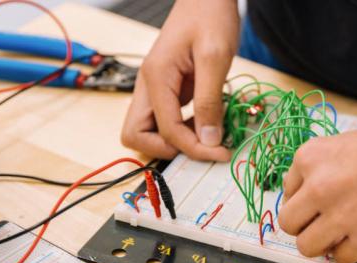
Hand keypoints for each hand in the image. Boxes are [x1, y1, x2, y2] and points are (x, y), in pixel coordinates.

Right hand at [121, 0, 238, 160]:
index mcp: (155, 77)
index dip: (193, 148)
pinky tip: (205, 123)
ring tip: (207, 136)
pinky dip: (181, 130)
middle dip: (167, 149)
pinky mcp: (166, 90)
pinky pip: (164, 120)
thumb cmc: (209, 16)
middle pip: (136, 136)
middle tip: (201, 147)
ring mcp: (154, 89)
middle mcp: (148, 86)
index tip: (220, 153)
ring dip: (173, 141)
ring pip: (147, 131)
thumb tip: (208, 141)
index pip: (166, 130)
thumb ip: (210, 102)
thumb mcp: (215, 57)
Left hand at [279, 108, 356, 262]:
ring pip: (306, 247)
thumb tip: (303, 202)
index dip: (304, 200)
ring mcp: (340, 215)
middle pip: (289, 223)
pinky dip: (348, 251)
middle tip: (322, 222)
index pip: (286, 193)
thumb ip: (317, 172)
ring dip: (321, 243)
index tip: (319, 202)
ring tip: (340, 232)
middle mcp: (318, 186)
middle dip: (304, 225)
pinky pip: (339, 258)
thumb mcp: (342, 146)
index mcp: (309, 157)